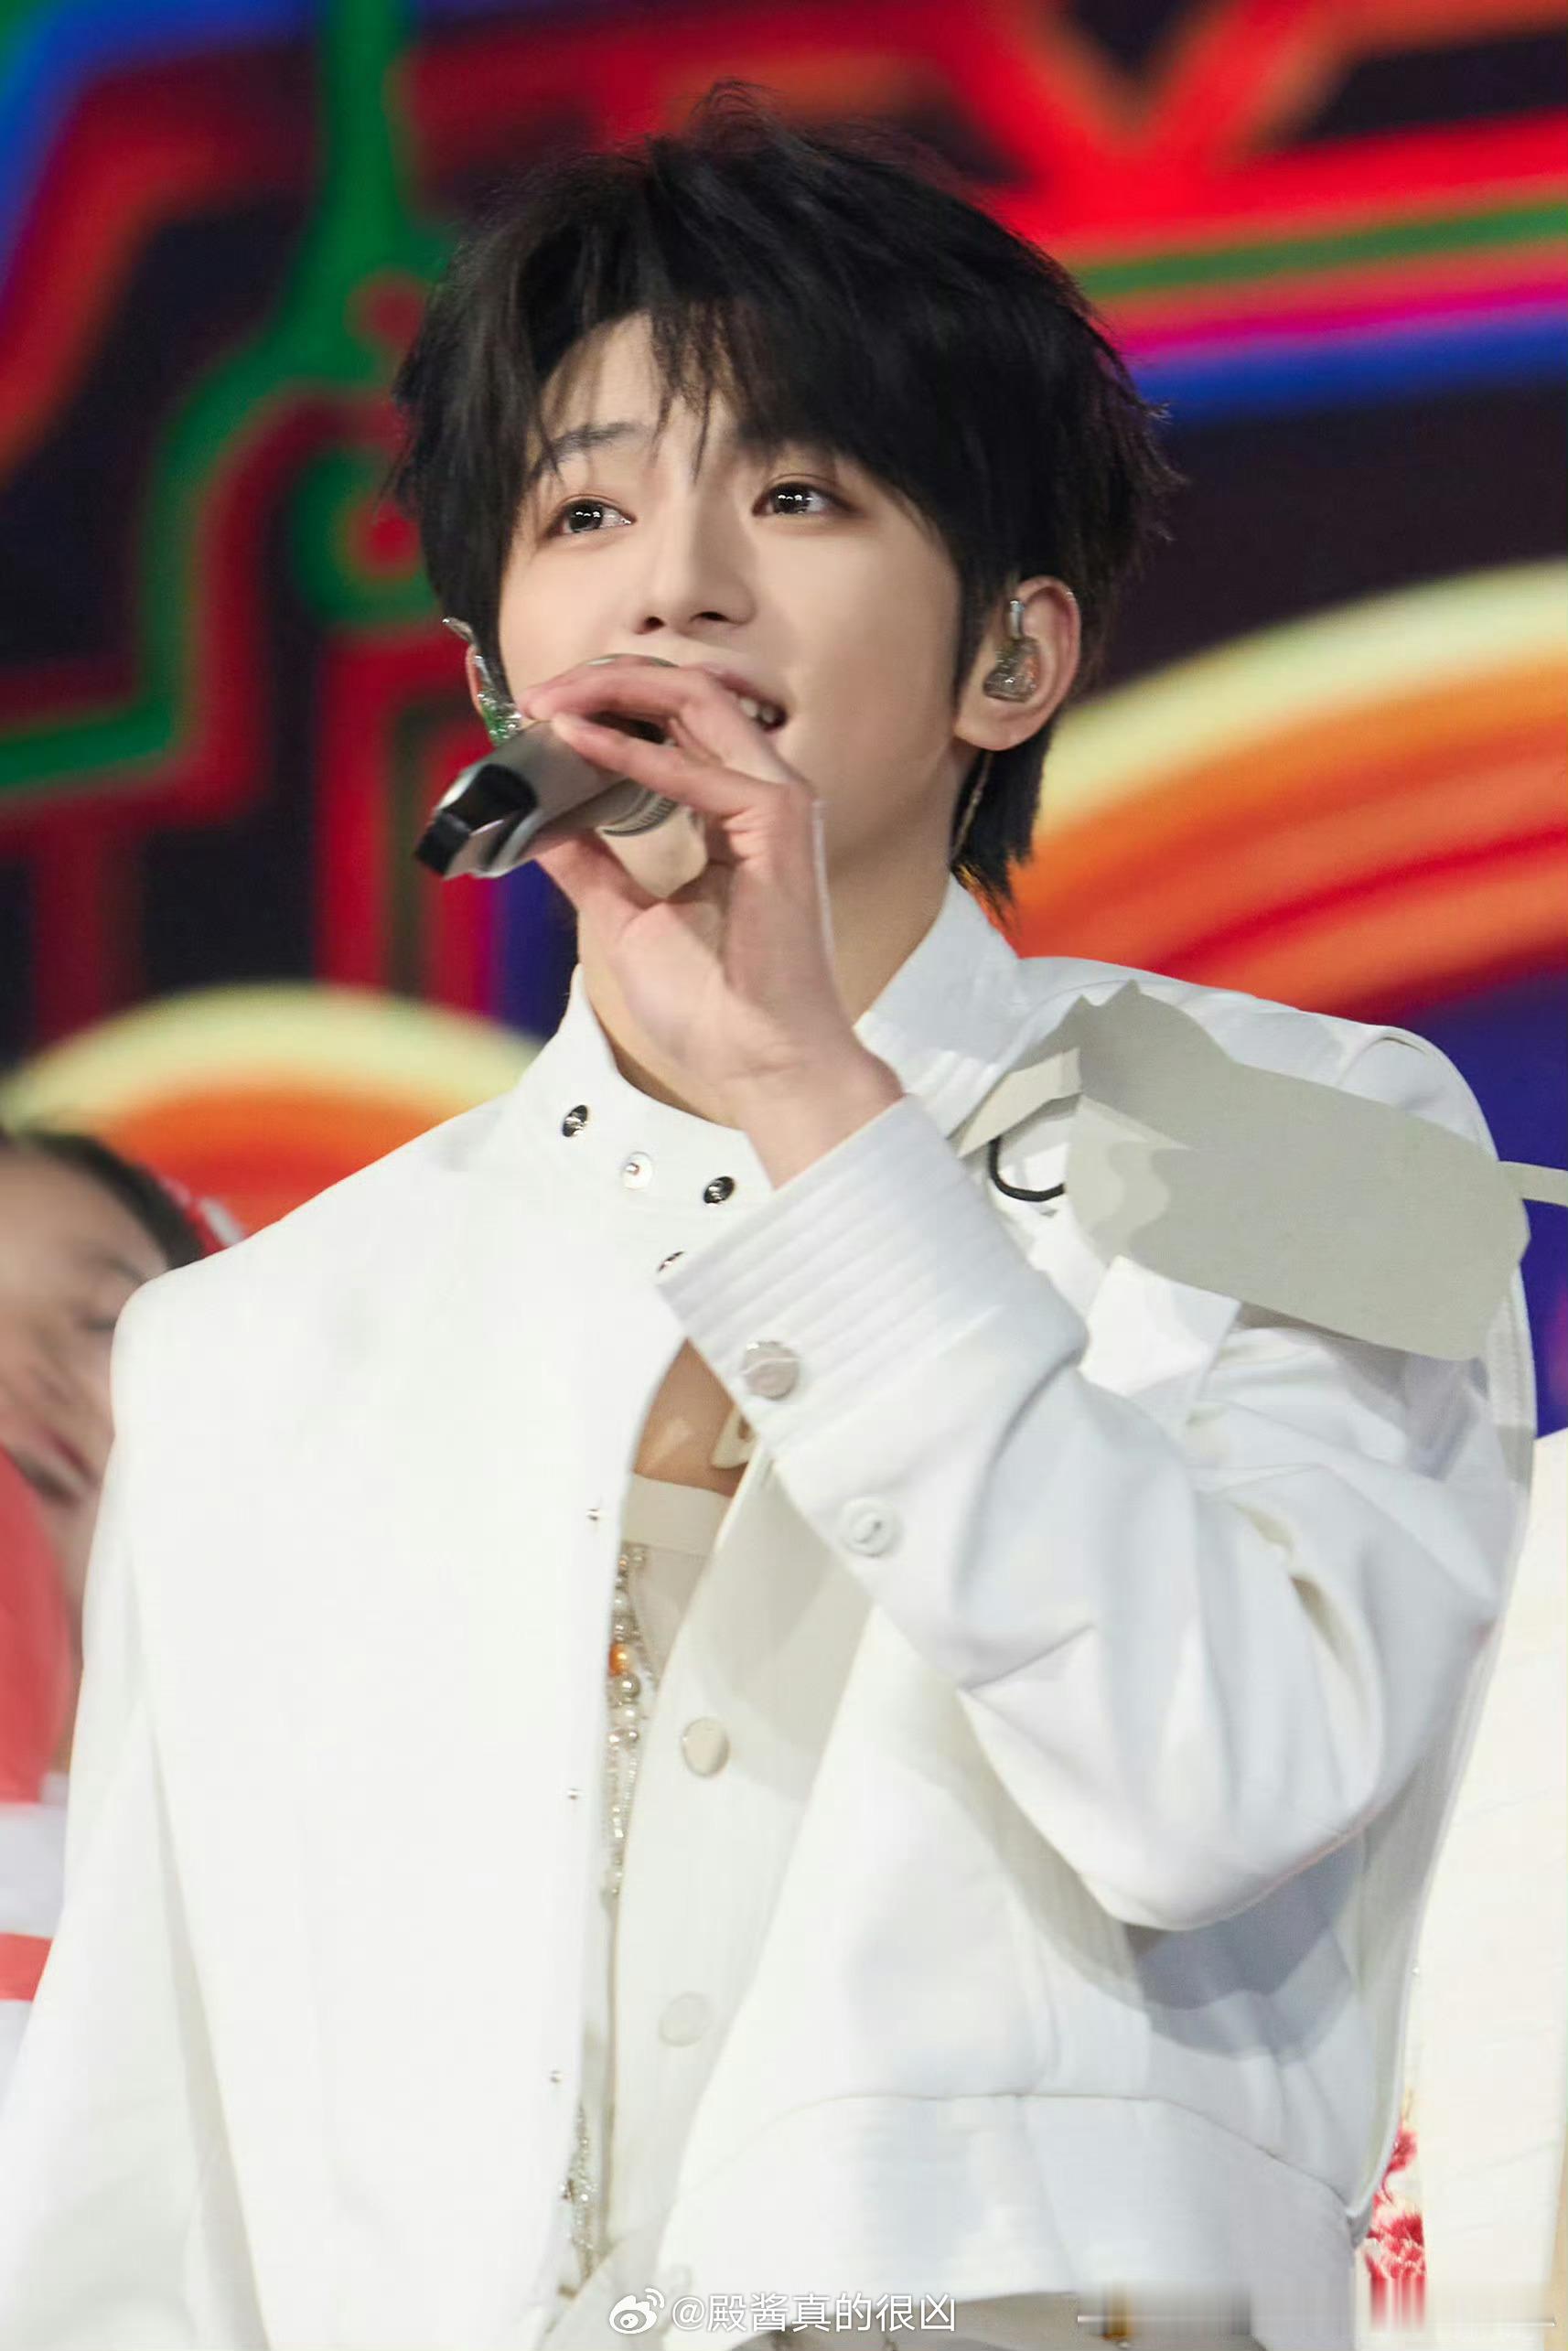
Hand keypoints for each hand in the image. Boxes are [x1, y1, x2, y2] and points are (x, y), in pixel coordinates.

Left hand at [521, 660, 901, 1176]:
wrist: (757, 1060)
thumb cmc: (713, 1006)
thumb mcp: (624, 918)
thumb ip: (589, 863)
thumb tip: (537, 820)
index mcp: (734, 814)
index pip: (674, 726)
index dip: (605, 708)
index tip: (536, 718)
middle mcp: (762, 795)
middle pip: (684, 696)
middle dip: (603, 682)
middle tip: (534, 696)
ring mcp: (777, 803)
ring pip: (696, 701)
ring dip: (612, 694)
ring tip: (547, 704)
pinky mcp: (778, 823)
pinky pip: (695, 768)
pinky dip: (627, 751)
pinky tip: (574, 741)